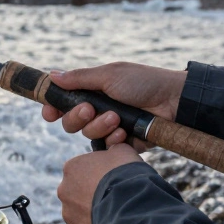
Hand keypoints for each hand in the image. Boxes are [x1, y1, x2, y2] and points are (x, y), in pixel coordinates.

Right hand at [41, 63, 186, 151]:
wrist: (174, 101)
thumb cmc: (143, 82)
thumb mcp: (109, 75)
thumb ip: (80, 78)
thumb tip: (53, 75)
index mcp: (92, 92)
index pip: (63, 104)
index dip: (53, 109)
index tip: (49, 113)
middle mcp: (98, 111)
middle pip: (70, 123)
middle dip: (78, 117)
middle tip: (90, 109)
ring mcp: (110, 128)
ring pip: (88, 135)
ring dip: (99, 126)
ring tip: (117, 118)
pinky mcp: (122, 143)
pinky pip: (106, 147)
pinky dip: (114, 139)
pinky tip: (125, 132)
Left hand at [58, 143, 142, 223]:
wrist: (131, 209)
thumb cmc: (125, 176)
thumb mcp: (123, 151)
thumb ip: (114, 149)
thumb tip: (115, 151)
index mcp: (71, 167)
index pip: (83, 167)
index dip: (100, 172)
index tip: (112, 177)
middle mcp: (64, 190)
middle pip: (79, 189)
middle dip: (93, 192)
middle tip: (114, 195)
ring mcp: (68, 212)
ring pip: (81, 209)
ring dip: (94, 209)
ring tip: (114, 211)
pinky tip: (111, 222)